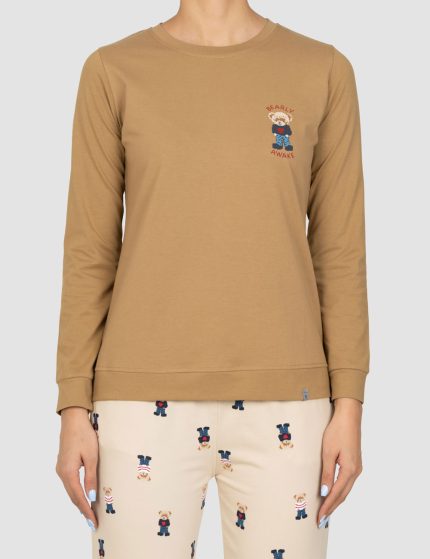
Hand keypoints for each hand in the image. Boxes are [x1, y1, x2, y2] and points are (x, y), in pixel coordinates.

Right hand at [56, 407, 98, 529]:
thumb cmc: (84, 435)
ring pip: (70, 490)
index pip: (78, 497)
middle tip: (93, 522)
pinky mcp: (63, 464)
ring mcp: (61, 468)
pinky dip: (77, 492)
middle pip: (72, 496)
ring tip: (89, 512)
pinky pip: (70, 483)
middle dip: (83, 509)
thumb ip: (91, 478)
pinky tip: (83, 496)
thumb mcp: (92, 456)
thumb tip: (92, 497)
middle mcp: (61, 472)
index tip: (93, 521)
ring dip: (80, 501)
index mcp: (68, 472)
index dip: (86, 510)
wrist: (73, 419)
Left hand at [318, 397, 362, 525]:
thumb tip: (324, 492)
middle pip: (343, 495)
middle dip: (332, 508)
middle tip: (321, 520)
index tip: (320, 517)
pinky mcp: (355, 463)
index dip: (327, 506)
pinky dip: (339, 491)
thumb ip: (326, 473)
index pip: (336, 494)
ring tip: (326, 511)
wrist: (349, 417)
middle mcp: (356, 471)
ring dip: (336, 501)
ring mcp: (357, 468)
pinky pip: (347, 482)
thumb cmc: (337, 431)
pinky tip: (333, 494)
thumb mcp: (328, 452)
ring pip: (345, 490)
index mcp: (349, 470)